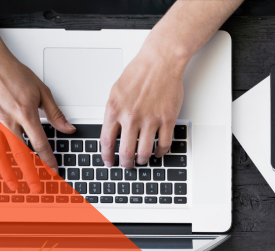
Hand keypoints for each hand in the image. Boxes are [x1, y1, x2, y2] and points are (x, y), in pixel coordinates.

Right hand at [0, 47, 74, 191]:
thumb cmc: (11, 71)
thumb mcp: (40, 89)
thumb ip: (54, 112)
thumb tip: (68, 128)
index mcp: (25, 113)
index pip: (40, 143)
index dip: (48, 160)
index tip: (54, 170)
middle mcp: (7, 120)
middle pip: (20, 154)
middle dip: (30, 174)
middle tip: (36, 188)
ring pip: (0, 153)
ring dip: (8, 172)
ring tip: (14, 185)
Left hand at [101, 48, 185, 167]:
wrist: (160, 61)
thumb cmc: (139, 72)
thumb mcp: (116, 91)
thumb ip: (113, 111)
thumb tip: (111, 130)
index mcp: (115, 109)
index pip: (107, 141)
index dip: (107, 156)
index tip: (109, 161)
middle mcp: (131, 116)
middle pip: (126, 151)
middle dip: (125, 163)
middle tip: (127, 164)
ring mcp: (150, 119)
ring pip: (144, 151)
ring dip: (142, 159)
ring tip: (142, 159)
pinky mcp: (167, 119)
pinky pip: (163, 144)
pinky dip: (160, 152)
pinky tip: (157, 152)